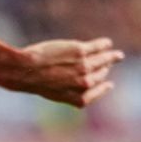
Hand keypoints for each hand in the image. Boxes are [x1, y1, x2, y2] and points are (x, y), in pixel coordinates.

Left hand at [9, 38, 123, 107]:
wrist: (24, 70)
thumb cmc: (33, 82)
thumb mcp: (52, 92)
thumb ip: (67, 91)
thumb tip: (75, 85)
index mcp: (78, 98)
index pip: (96, 93)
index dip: (103, 88)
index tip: (109, 84)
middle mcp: (84, 84)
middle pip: (100, 75)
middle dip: (105, 70)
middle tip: (110, 62)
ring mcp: (84, 67)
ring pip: (103, 61)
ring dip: (111, 57)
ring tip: (116, 55)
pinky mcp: (80, 51)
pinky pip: (98, 47)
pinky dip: (104, 45)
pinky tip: (107, 43)